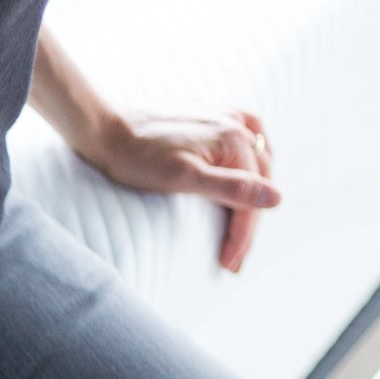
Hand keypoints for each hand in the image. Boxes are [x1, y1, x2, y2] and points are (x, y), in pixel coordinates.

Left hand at [82, 109, 280, 273]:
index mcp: (234, 140)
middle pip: (255, 181)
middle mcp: (236, 122)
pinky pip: (244, 136)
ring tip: (242, 224)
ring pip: (255, 159)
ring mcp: (224, 114)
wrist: (103, 127)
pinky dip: (248, 159)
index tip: (229, 266)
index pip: (248, 200)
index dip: (241, 237)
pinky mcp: (209, 112)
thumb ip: (230, 188)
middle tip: (233, 257)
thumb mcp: (183, 178)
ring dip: (253, 191)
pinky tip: (246, 170)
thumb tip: (276, 199)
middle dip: (247, 221)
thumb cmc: (136, 157)